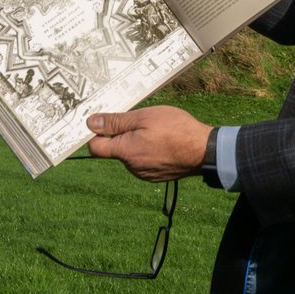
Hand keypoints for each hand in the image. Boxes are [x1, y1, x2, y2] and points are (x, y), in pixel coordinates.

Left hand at [86, 106, 211, 181]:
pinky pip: (143, 162)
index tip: (105, 122)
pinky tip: (163, 143)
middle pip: (115, 149)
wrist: (203, 151)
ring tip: (157, 131)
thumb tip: (90, 123)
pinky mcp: (155, 176)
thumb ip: (116, 122)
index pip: (95, 147)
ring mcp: (143, 173)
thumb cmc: (175, 130)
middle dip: (123, 135)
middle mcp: (131, 166)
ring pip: (131, 155)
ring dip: (137, 143)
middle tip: (141, 121)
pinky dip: (148, 152)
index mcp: (124, 151)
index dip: (96, 133)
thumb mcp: (144, 117)